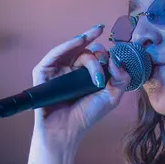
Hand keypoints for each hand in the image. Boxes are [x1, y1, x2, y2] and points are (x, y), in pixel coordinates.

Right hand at [32, 24, 131, 151]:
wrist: (66, 130)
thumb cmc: (86, 115)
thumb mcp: (111, 97)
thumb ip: (121, 78)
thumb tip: (116, 59)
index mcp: (86, 75)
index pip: (97, 57)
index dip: (106, 55)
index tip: (114, 60)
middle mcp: (71, 70)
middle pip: (85, 51)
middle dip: (97, 48)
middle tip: (104, 46)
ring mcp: (57, 70)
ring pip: (72, 50)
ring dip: (84, 41)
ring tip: (94, 33)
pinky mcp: (44, 72)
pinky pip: (54, 54)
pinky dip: (66, 45)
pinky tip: (79, 40)